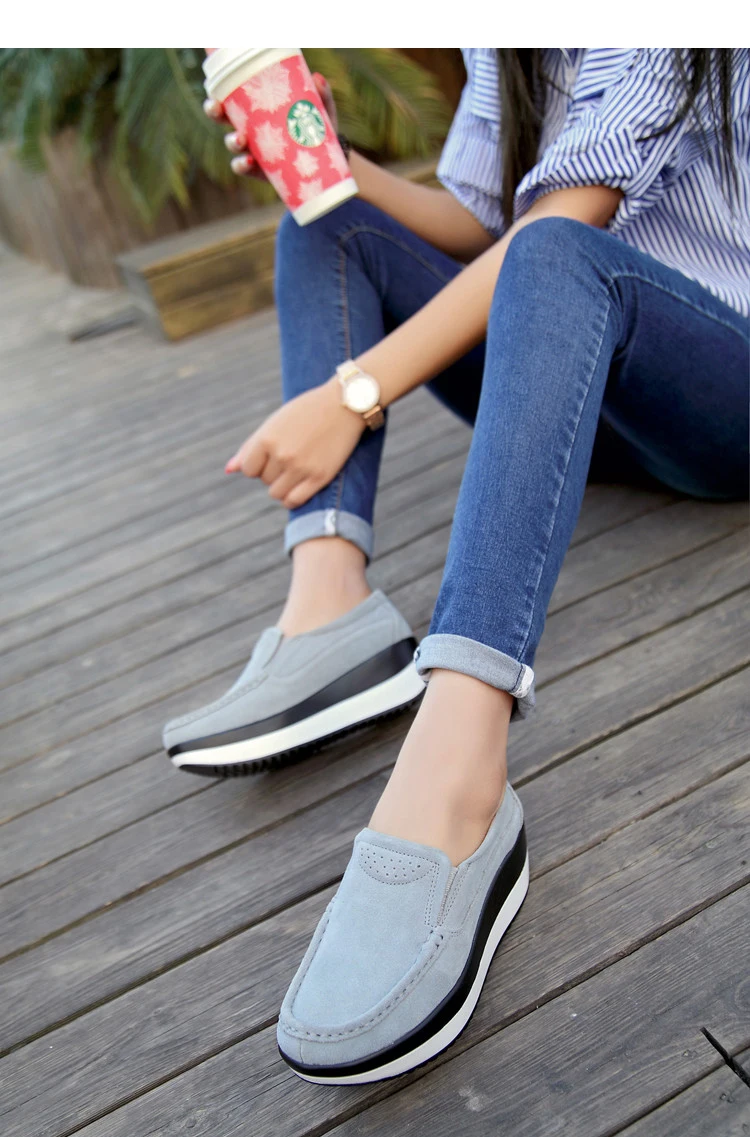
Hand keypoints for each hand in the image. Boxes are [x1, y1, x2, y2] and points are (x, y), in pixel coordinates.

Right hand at [204, 72, 338, 177]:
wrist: (325, 164)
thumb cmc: (316, 130)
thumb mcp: (319, 111)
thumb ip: (321, 96)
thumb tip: (317, 78)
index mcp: (256, 108)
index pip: (231, 96)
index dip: (218, 89)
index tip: (214, 84)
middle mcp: (250, 128)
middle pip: (222, 118)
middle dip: (214, 112)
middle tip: (216, 107)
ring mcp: (252, 149)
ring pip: (232, 143)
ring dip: (231, 140)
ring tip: (240, 138)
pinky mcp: (259, 169)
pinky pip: (243, 167)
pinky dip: (242, 164)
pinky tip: (248, 160)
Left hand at [225, 379, 363, 507]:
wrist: (344, 404)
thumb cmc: (306, 411)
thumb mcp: (274, 423)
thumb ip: (250, 447)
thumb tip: (229, 470)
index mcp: (267, 439)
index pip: (248, 469)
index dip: (257, 464)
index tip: (271, 455)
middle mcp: (282, 455)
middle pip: (264, 480)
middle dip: (273, 472)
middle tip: (291, 456)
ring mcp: (301, 468)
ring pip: (276, 493)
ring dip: (282, 486)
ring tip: (295, 470)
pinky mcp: (319, 477)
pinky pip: (294, 501)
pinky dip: (292, 498)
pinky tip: (298, 486)